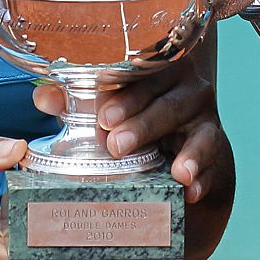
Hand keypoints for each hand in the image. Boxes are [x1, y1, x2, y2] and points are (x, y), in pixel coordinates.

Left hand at [31, 59, 229, 206]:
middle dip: (144, 124)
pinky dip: (204, 176)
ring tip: (177, 172)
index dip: (124, 94)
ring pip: (200, 132)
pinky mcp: (215, 149)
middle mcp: (187, 89)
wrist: (178, 140)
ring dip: (188, 153)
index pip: (144, 75)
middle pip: (169, 103)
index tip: (104, 117)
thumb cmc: (136, 114)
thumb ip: (76, 101)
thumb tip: (44, 97)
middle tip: (118, 146)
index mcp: (159, 69)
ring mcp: (205, 119)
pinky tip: (192, 190)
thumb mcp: (109, 105)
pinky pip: (215, 162)